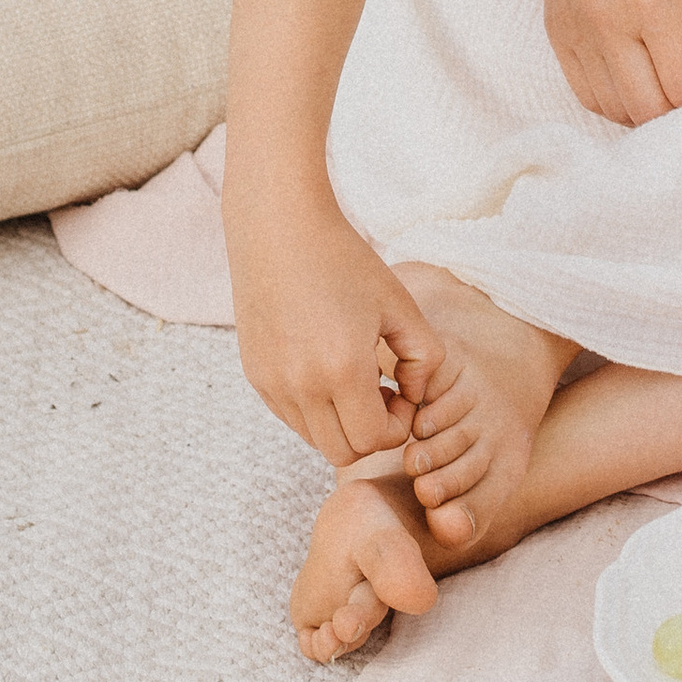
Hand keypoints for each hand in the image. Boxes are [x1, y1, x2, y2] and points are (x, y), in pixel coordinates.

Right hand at [229, 197, 446, 468]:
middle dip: (371, 433)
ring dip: (341, 423)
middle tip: (383, 391)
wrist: (279, 229)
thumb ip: (425, 356)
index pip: (373, 441)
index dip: (397, 426)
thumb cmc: (345, 260)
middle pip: (342, 453)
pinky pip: (291, 416)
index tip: (402, 391)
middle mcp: (300, 387)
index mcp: (341, 370)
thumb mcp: (400, 303)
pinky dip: (315, 408)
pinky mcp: (256, 376)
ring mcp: (272, 384)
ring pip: (314, 439)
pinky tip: (327, 366)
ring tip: (355, 377)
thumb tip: (415, 394)